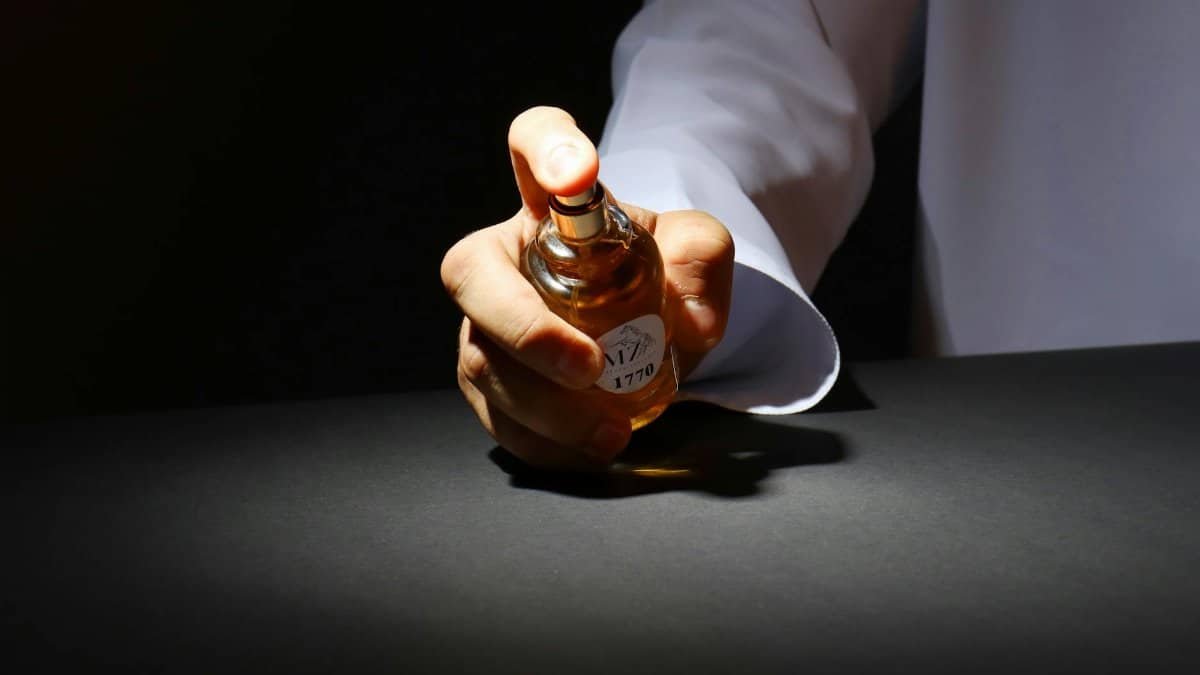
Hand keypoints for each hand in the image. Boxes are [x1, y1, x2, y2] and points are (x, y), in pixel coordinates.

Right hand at [441, 106, 733, 468]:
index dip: (547, 147)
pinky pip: (496, 417)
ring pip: (483, 360)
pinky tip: (589, 450)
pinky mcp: (487, 383)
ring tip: (610, 432)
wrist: (644, 338)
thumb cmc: (658, 282)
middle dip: (525, 328)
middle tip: (589, 367)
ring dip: (544, 407)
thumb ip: (704, 259)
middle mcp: (506, 257)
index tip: (579, 173)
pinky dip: (542, 442)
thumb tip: (683, 306)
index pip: (536, 140)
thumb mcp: (698, 258)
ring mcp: (485, 323)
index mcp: (556, 205)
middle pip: (472, 273)